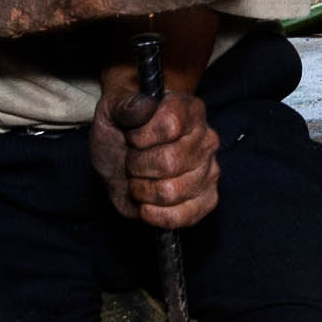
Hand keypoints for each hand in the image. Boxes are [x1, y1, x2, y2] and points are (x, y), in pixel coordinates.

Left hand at [91, 87, 219, 228]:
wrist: (120, 154)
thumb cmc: (120, 128)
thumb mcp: (111, 110)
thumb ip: (125, 105)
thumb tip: (143, 106)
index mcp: (189, 110)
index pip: (169, 125)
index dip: (141, 137)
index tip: (131, 137)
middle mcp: (206, 139)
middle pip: (169, 162)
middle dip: (137, 166)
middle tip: (132, 160)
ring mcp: (209, 171)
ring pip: (171, 192)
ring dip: (142, 190)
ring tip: (140, 179)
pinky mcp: (206, 200)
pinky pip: (184, 216)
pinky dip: (157, 215)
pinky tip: (146, 205)